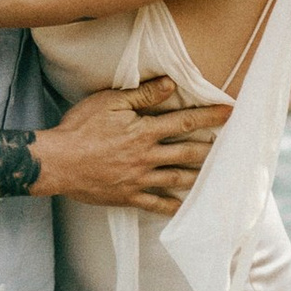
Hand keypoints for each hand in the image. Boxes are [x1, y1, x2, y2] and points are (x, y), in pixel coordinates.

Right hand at [34, 80, 229, 213]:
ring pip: (177, 179)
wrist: (57, 162)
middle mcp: (147, 156)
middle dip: (212, 149)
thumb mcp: (109, 102)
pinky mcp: (127, 196)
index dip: (209, 117)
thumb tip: (170, 83)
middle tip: (234, 147)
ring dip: (199, 177)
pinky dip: (171, 207)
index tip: (229, 113)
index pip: (184, 122)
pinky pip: (155, 204)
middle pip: (188, 153)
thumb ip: (142, 95)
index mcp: (144, 131)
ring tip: (217, 175)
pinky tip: (184, 207)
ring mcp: (139, 179)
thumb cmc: (80, 128)